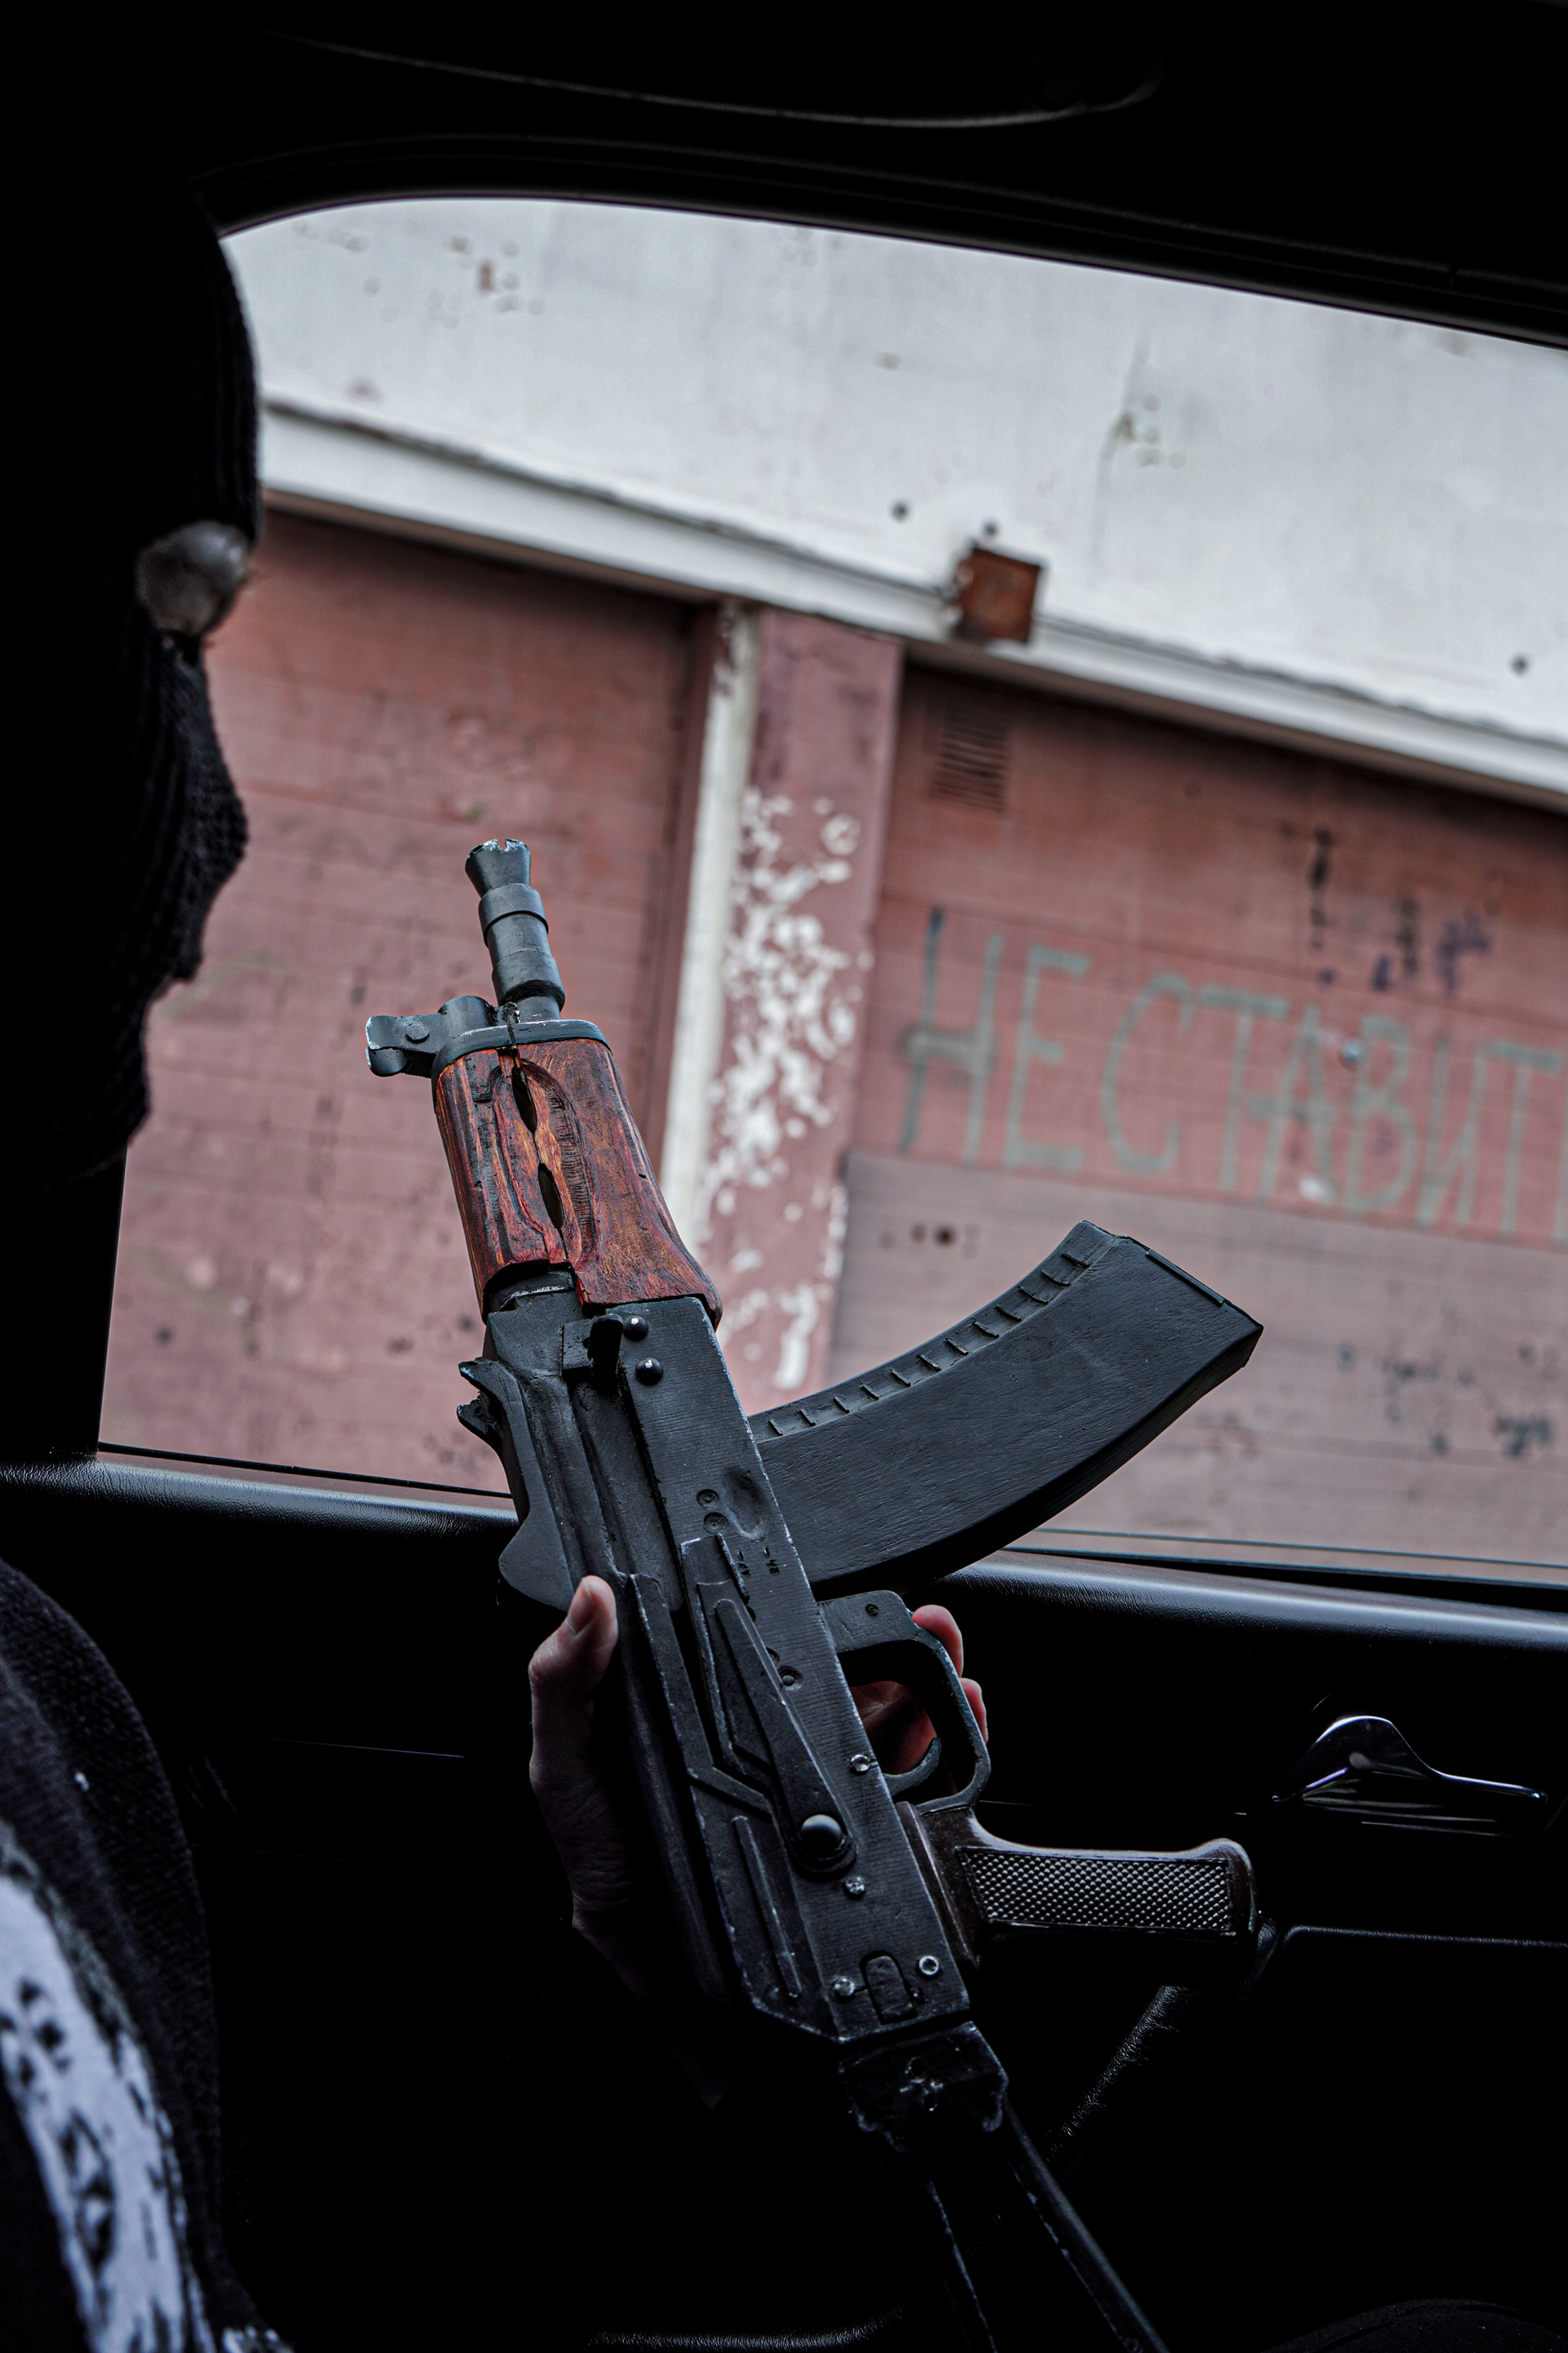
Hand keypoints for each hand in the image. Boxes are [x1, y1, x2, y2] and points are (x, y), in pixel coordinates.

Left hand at [528, 1579, 986, 1998]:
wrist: (660, 1992)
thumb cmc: (609, 1878)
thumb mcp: (568, 1772)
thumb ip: (566, 1686)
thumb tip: (592, 1599)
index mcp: (705, 1721)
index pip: (761, 1644)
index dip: (808, 1606)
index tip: (842, 1579)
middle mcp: (769, 1755)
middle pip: (844, 1676)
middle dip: (894, 1639)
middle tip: (919, 1617)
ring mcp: (820, 1803)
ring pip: (892, 1723)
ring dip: (930, 1684)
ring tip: (945, 1654)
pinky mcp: (860, 1850)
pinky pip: (920, 1792)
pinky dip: (953, 1752)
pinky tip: (961, 1717)